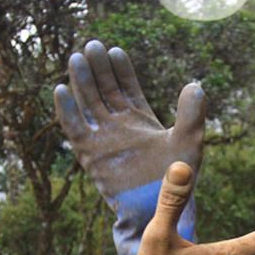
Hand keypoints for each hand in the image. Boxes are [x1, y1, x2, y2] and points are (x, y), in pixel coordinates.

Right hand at [55, 40, 205, 254]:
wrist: (158, 209)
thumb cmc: (176, 180)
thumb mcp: (189, 141)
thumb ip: (192, 114)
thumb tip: (194, 84)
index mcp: (141, 121)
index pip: (127, 88)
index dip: (120, 69)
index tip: (114, 50)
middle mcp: (119, 127)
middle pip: (104, 90)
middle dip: (98, 68)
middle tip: (91, 45)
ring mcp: (103, 139)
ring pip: (88, 103)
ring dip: (82, 82)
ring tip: (76, 58)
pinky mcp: (90, 154)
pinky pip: (74, 128)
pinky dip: (66, 110)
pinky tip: (60, 90)